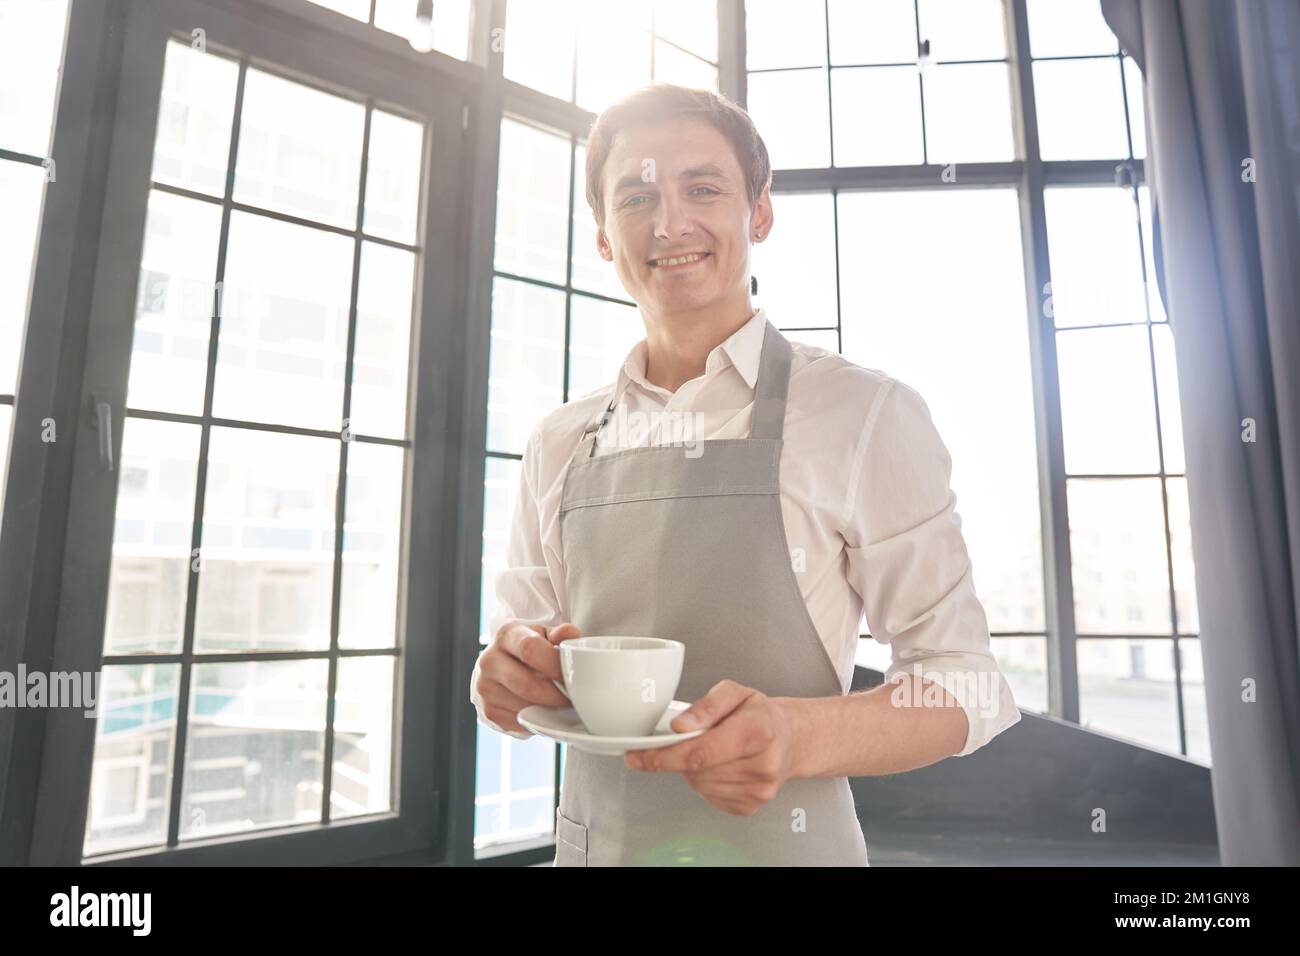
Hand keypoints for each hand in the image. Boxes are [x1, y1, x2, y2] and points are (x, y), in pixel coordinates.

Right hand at [474, 621, 582, 733]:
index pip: (529, 649)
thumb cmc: (530, 648)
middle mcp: (489, 661)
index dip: (555, 665)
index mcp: (506, 635)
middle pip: (528, 685)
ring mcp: (485, 688)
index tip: (572, 675)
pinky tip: (544, 710)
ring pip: (525, 707)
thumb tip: (571, 633)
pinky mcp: (489, 711)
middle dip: (556, 695)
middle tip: (573, 697)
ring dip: (549, 710)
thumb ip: (560, 634)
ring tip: (560, 702)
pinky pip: (520, 722)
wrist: (503, 665)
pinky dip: (537, 720)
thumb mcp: (545, 635)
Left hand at [624, 679, 803, 815]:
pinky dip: (704, 781)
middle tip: (682, 741)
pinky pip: (709, 797)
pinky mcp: (751, 806)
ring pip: (699, 785)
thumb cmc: (758, 714)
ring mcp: (759, 791)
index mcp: (759, 730)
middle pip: (696, 770)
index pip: (700, 752)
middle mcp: (763, 765)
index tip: (637, 757)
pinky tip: (719, 766)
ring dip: (692, 769)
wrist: (789, 739)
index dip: (663, 757)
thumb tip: (680, 726)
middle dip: (678, 756)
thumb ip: (705, 705)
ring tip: (711, 750)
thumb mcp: (734, 692)